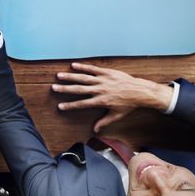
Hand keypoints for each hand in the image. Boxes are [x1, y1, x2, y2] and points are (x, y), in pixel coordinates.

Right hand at [52, 62, 174, 132]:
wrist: (140, 91)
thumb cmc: (129, 104)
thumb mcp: (116, 115)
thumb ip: (104, 122)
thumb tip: (95, 130)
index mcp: (101, 101)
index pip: (82, 104)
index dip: (70, 105)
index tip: (60, 106)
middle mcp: (99, 90)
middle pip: (79, 89)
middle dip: (65, 89)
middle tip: (54, 88)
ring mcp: (102, 80)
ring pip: (84, 78)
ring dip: (71, 76)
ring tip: (60, 75)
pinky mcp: (106, 72)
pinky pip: (93, 69)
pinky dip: (83, 67)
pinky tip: (73, 65)